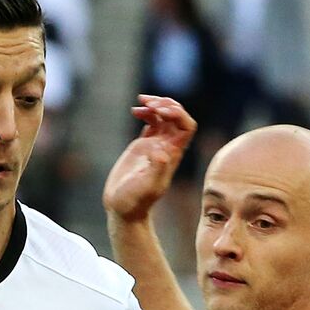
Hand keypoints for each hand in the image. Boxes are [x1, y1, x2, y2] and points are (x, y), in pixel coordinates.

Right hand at [103, 95, 197, 221]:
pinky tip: (135, 111)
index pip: (186, 126)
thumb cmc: (134, 201)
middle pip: (177, 117)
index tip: (160, 111)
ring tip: (142, 101)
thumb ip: (156, 168)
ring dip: (156, 105)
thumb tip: (161, 151)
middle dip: (166, 104)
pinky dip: (145, 112)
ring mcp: (155, 145)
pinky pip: (151, 123)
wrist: (123, 208)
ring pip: (164, 117)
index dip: (177, 114)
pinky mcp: (143, 146)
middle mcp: (167, 147)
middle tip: (150, 103)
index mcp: (172, 154)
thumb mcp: (146, 186)